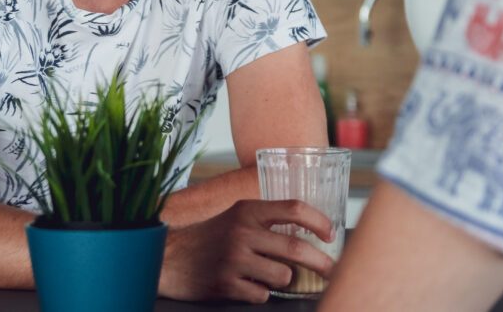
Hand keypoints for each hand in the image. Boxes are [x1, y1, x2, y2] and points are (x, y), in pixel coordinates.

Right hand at [158, 198, 335, 302]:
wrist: (171, 257)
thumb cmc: (212, 237)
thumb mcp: (237, 217)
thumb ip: (267, 221)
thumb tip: (312, 235)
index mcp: (248, 209)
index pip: (294, 208)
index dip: (319, 221)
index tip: (331, 235)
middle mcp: (242, 231)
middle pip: (296, 247)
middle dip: (321, 262)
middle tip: (331, 270)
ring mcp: (233, 259)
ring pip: (283, 275)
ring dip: (284, 279)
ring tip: (269, 275)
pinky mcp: (225, 284)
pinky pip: (262, 294)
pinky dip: (260, 292)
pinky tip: (246, 284)